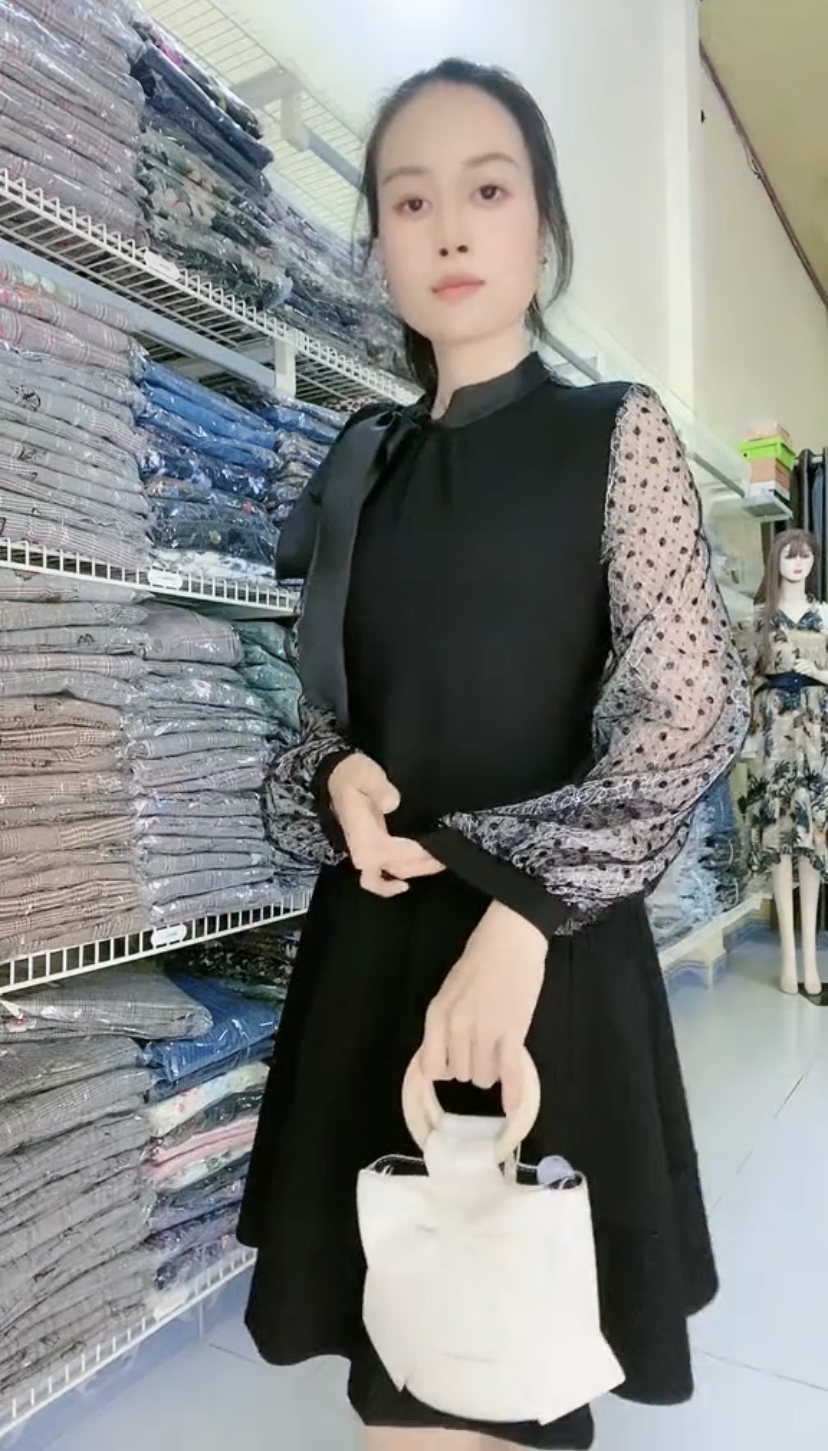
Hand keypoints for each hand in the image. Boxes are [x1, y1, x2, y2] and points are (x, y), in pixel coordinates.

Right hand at [328, 753, 444, 897]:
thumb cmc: (353, 774)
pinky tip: (402, 886)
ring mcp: (365, 856)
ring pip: (396, 873)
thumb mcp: (365, 774)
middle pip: (402, 868)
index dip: (423, 852)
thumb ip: (379, 787)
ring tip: (441, 860)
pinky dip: (387, 887)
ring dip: (418, 870)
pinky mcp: (368, 853)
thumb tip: (392, 803)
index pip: (401, 853)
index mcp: (366, 838)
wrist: (337, 776)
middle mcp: (365, 854)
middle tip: (451, 853)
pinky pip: (375, 880)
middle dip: (428, 863)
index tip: (443, 842)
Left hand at [420, 901, 545, 1111]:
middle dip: (472, 1065)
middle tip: (485, 1046)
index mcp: (437, 1014)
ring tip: (501, 1051)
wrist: (511, 938)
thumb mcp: (450, 991)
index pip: (431, 1065)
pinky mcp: (513, 1032)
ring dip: (492, 1071)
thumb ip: (444, 1024)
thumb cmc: (480, 959)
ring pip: (483, 1077)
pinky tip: (514, 1109)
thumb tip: (443, 1060)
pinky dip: (512, 1094)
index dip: (444, 1067)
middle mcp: (456, 1027)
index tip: (455, 1062)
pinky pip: (509, 1073)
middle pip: (460, 1073)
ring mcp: (484, 1031)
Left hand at [796, 660, 827, 683]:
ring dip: (800, 669)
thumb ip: (801, 666)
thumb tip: (794, 667)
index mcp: (808, 661)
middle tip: (794, 668)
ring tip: (797, 671)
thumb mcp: (806, 667)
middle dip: (798, 665)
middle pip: (804, 663)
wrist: (817, 674)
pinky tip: (801, 673)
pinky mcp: (812, 670)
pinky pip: (807, 670)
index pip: (803, 659)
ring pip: (805, 666)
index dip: (799, 660)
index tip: (795, 661)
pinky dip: (804, 672)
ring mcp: (811, 666)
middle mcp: (810, 663)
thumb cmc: (809, 671)